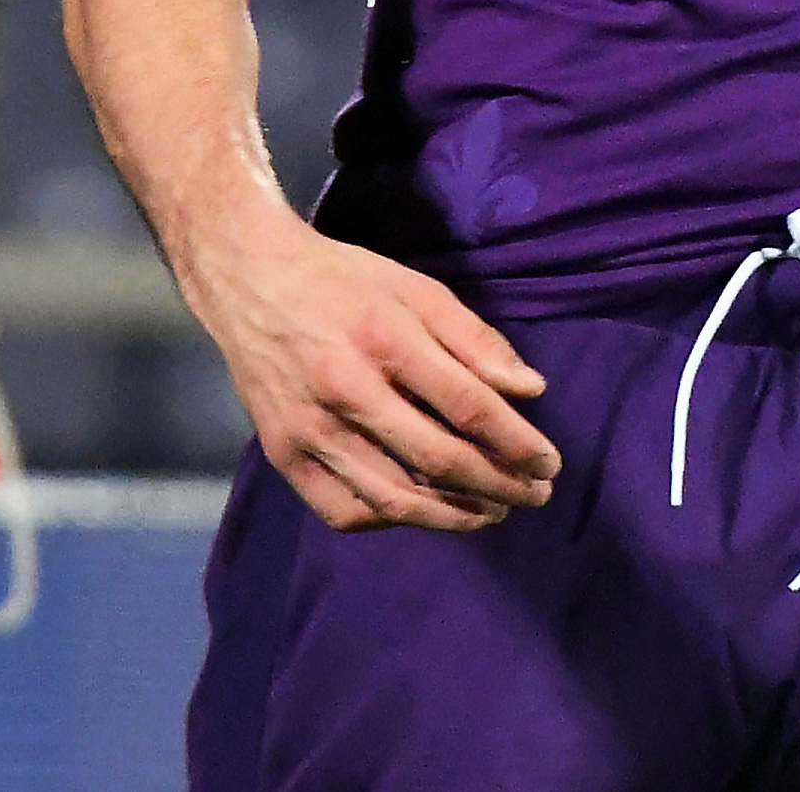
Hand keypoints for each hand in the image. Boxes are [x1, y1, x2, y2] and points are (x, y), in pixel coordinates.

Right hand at [179, 201, 559, 533]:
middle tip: (534, 496)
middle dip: (497, 484)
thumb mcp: (419, 289)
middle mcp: (345, 390)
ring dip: (449, 515)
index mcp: (387, 340)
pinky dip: (387, 519)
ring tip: (490, 513)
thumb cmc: (346, 281)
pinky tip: (421, 511)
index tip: (549, 463)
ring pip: (390, 495)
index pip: (469, 407)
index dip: (516, 442)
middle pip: (436, 458)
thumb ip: (476, 340)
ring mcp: (308, 428)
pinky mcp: (281, 452)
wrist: (251, 280)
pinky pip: (340, 508)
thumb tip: (531, 390)